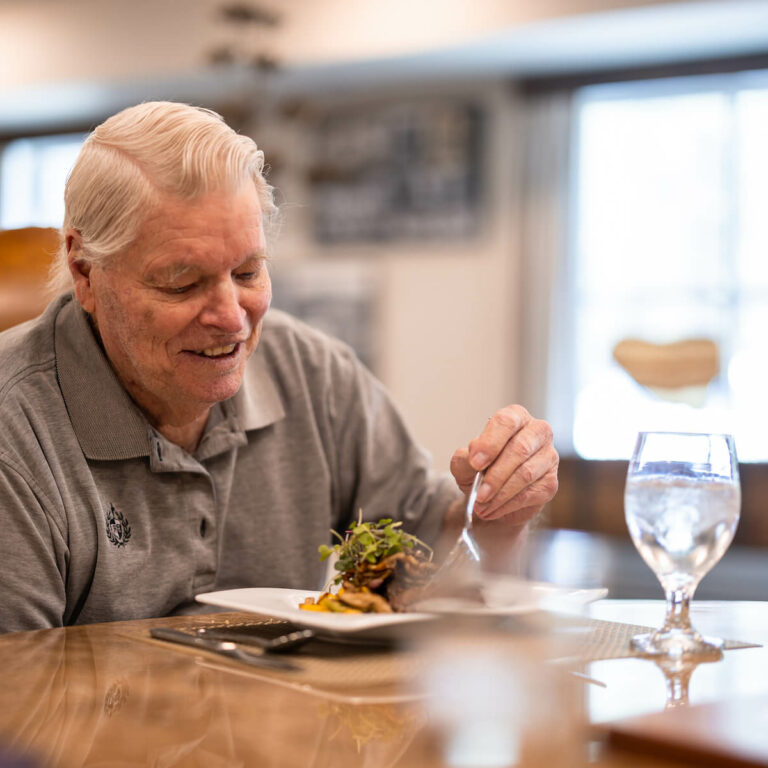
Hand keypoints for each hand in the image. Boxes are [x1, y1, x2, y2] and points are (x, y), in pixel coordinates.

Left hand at [449, 405, 558, 524]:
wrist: (491, 496)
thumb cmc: (481, 470)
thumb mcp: (464, 462)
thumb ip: (465, 458)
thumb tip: (474, 457)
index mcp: (516, 417)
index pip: (506, 421)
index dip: (490, 442)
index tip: (475, 462)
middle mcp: (537, 432)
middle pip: (519, 449)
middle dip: (495, 475)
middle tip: (479, 493)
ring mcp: (548, 457)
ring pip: (525, 474)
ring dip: (500, 494)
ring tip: (481, 505)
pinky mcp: (550, 482)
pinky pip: (530, 494)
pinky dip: (507, 505)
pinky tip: (493, 510)